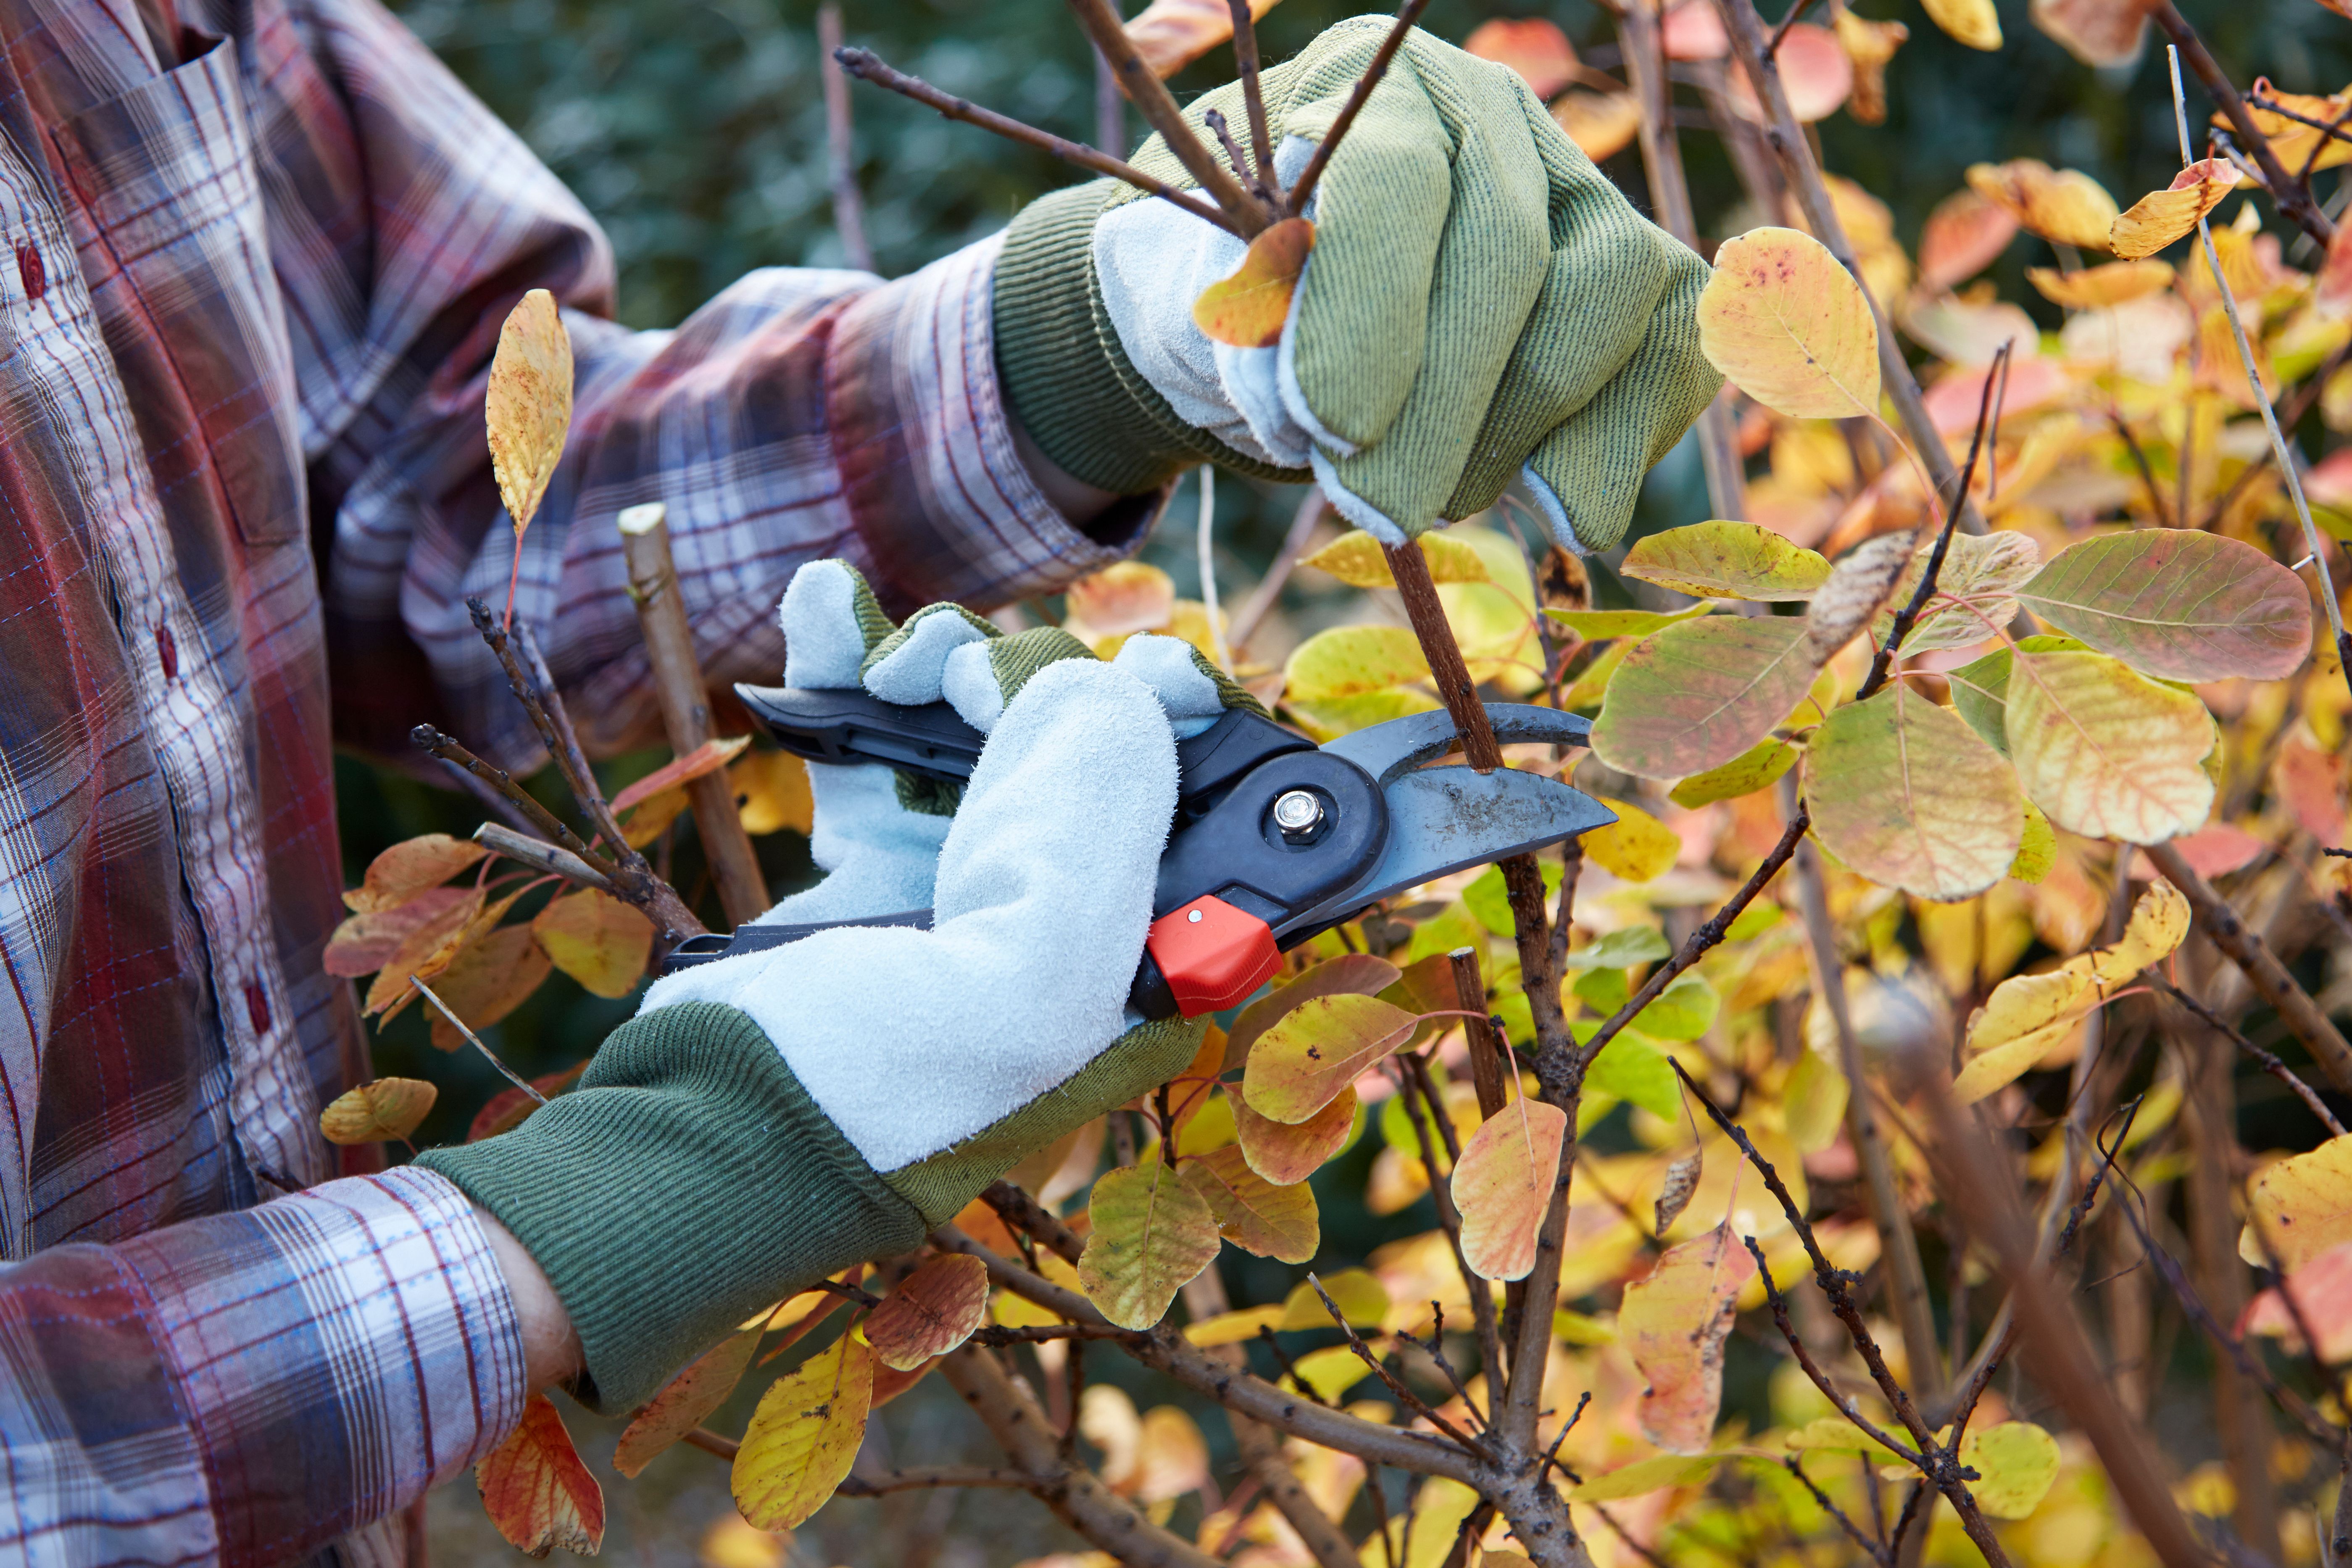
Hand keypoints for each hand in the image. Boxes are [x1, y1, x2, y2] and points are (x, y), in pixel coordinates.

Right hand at [419, 576, 1251, 1409]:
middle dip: (1031, 680)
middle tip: (963, 681)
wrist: (711, 1140)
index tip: (1148, 666)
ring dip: (934, 663)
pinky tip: (825, 606)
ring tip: (885, 662)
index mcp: (1130, 974)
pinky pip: (878, 749)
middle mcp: (1059, 926)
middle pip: (1081, 751)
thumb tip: (1102, 689)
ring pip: (977, 733)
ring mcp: (961, 895)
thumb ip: (1091, 838)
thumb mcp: (1028, 992)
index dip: (1180, 726)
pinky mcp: (869, 876)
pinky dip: (849, 670)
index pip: (1196, 817)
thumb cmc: (878, 1101)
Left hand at [991, 19, 1719, 552]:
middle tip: (1378, 510)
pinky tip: (1556, 512)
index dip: (1368, 306)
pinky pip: (1673, 353)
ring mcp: (1588, 192)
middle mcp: (1496, 118)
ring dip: (1520, 430)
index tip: (1330, 429)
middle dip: (1440, 408)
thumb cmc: (1267, 303)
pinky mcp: (1655, 278)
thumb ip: (1259, 342)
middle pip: (1506, 253)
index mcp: (1375, 92)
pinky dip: (1616, 446)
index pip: (1390, 179)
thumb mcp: (1227, 308)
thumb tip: (1321, 417)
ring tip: (1439, 503)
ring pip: (1606, 296)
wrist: (1319, 315)